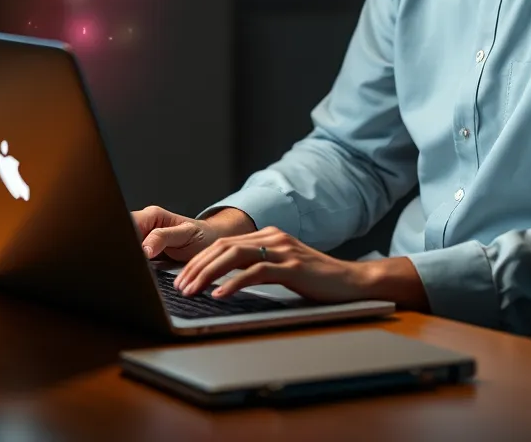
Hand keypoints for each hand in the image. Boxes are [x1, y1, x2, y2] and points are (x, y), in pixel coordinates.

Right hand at [131, 205, 253, 262]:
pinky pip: (133, 260)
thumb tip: (144, 248)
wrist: (210, 244)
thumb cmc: (201, 236)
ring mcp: (142, 241)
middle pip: (123, 237)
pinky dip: (134, 267)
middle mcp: (144, 226)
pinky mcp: (143, 256)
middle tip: (134, 264)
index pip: (129, 223)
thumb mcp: (185, 234)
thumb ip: (163, 238)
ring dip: (129, 260)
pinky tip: (138, 273)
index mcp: (151, 216)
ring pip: (126, 249)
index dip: (125, 238)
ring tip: (138, 269)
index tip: (132, 253)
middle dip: (124, 251)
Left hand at [173, 226, 371, 304]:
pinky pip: (256, 272)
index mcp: (267, 236)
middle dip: (197, 267)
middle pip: (224, 247)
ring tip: (192, 291)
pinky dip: (234, 283)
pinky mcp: (292, 265)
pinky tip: (220, 295)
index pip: (224, 244)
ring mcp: (283, 249)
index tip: (182, 278)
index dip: (200, 260)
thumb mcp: (282, 268)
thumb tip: (223, 281)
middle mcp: (272, 237)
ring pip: (235, 256)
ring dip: (209, 274)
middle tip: (180, 287)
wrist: (350, 281)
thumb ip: (258, 267)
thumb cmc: (315, 280)